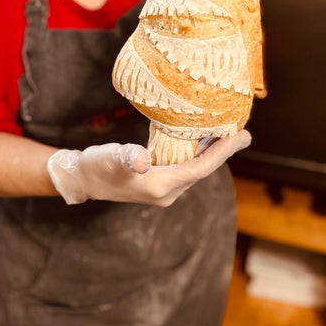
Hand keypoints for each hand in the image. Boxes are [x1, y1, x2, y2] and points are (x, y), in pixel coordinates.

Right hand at [47, 132, 250, 205]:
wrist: (82, 179)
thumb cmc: (96, 167)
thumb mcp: (110, 158)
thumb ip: (126, 157)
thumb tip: (141, 159)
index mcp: (161, 187)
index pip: (200, 169)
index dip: (221, 152)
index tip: (240, 136)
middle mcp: (167, 192)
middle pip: (203, 170)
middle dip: (223, 151)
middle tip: (243, 133)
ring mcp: (164, 189)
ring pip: (195, 168)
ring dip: (211, 152)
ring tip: (228, 134)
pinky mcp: (159, 182)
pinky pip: (186, 167)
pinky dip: (197, 153)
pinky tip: (201, 139)